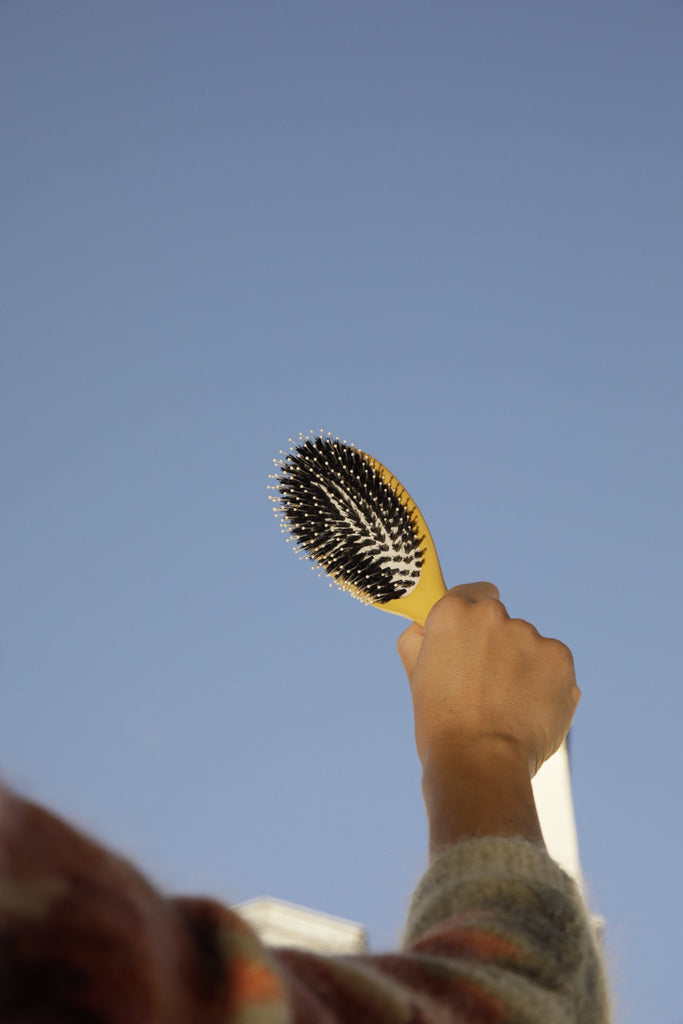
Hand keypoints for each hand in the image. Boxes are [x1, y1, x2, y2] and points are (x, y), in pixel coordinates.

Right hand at [397, 584, 580, 855]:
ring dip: (524, 667)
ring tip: (509, 708)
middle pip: (502, 622)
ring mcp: (529, 634)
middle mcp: (492, 614)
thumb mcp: (417, 677)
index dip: (474, 618)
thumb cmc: (441, 726)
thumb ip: (419, 642)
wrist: (480, 764)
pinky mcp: (560, 657)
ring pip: (530, 645)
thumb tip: (421, 626)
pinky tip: (530, 712)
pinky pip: (554, 666)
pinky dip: (548, 684)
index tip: (474, 639)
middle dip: (499, 646)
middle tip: (487, 687)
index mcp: (452, 612)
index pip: (473, 593)